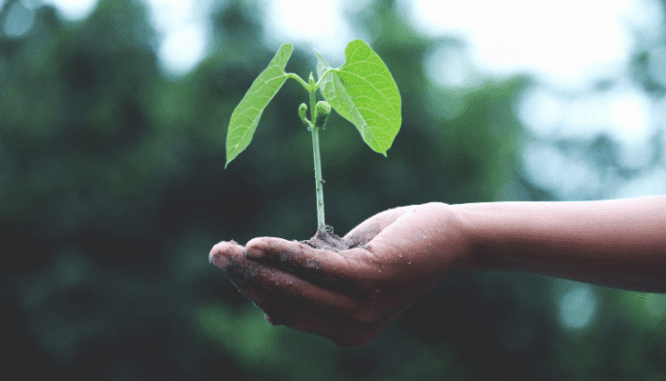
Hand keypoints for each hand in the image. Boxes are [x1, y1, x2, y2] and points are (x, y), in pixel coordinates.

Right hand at [209, 202, 472, 345]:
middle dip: (245, 278)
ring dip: (255, 267)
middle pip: (284, 302)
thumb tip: (269, 309)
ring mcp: (362, 308)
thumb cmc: (394, 249)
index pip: (287, 311)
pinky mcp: (369, 280)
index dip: (254, 289)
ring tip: (226, 250)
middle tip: (216, 253)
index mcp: (345, 330)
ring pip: (294, 287)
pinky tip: (257, 245)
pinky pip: (315, 266)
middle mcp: (352, 329)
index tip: (230, 265)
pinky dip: (284, 254)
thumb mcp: (347, 271)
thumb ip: (314, 287)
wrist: (448, 238)